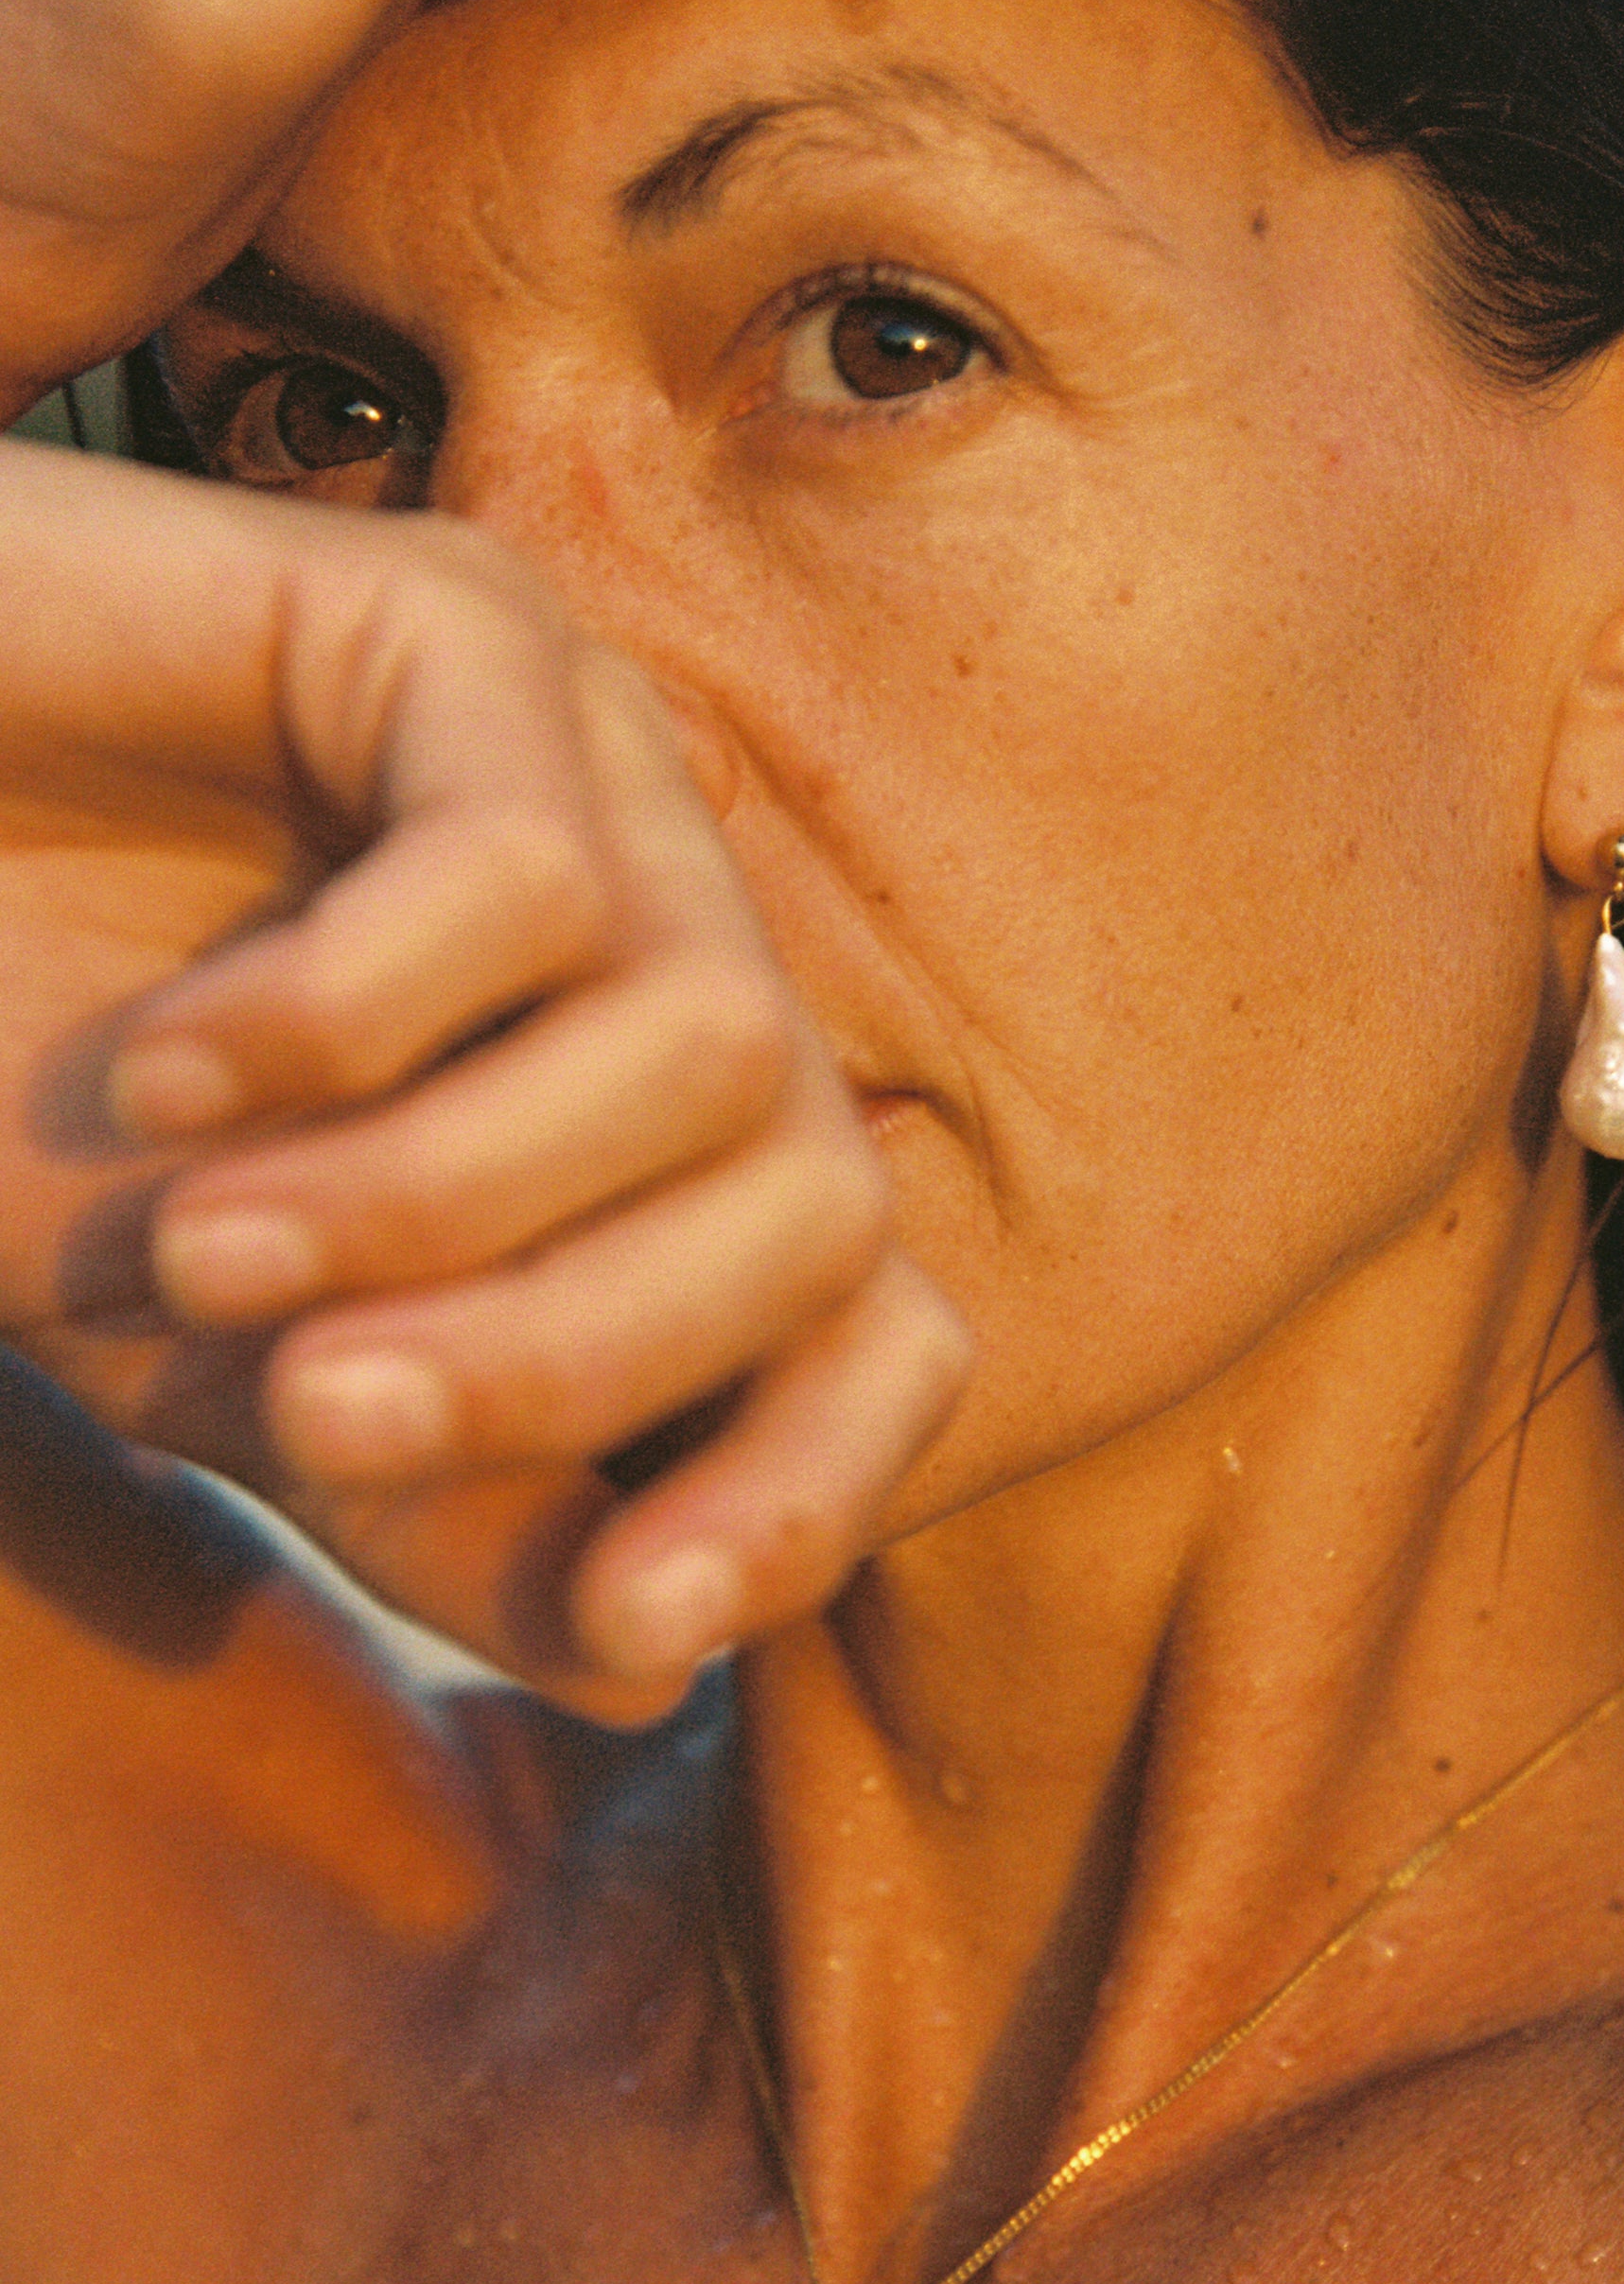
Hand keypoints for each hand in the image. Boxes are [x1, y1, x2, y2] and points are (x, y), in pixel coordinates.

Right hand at [0, 446, 970, 1715]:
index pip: (878, 1324)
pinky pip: (524, 879)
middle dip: (580, 1364)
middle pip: (820, 1208)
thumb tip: (664, 1659)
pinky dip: (333, 1026)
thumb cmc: (17, 1104)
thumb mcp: (248, 1363)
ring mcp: (592, 766)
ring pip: (702, 1049)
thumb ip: (450, 1500)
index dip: (808, 1490)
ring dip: (434, 1202)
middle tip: (311, 1420)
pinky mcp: (463, 624)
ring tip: (204, 1251)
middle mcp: (673, 938)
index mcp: (657, 1124)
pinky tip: (165, 1072)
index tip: (636, 1616)